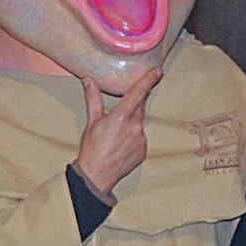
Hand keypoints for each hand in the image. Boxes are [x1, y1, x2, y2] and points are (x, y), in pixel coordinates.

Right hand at [74, 68, 161, 197]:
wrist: (97, 175)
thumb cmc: (92, 149)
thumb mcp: (92, 122)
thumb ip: (93, 99)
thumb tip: (88, 80)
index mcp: (121, 117)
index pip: (138, 93)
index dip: (148, 80)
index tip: (157, 70)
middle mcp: (134, 127)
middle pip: (139, 107)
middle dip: (133, 105)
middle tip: (121, 112)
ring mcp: (141, 139)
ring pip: (139, 123)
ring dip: (130, 124)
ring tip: (115, 136)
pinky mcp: (143, 150)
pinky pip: (140, 138)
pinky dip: (133, 138)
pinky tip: (121, 145)